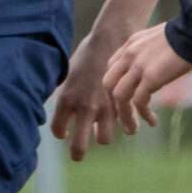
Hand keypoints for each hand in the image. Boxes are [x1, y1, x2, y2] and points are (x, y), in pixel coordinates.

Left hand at [51, 21, 130, 160]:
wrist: (110, 38)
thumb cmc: (86, 54)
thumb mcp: (67, 73)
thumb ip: (64, 94)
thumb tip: (56, 110)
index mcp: (66, 98)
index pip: (58, 130)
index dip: (60, 132)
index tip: (64, 131)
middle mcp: (84, 107)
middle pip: (78, 147)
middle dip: (77, 152)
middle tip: (78, 154)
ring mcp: (104, 107)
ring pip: (104, 139)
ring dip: (103, 135)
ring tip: (103, 131)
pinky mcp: (122, 103)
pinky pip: (128, 124)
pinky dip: (132, 124)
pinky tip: (135, 122)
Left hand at [102, 24, 191, 134]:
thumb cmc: (185, 35)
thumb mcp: (159, 41)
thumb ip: (150, 53)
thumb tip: (155, 68)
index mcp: (130, 45)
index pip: (111, 69)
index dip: (115, 87)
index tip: (124, 101)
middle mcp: (129, 55)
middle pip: (108, 84)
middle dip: (113, 104)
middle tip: (124, 117)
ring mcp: (138, 66)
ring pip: (119, 97)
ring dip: (124, 116)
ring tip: (133, 130)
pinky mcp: (150, 77)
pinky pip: (139, 102)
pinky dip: (143, 114)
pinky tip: (152, 121)